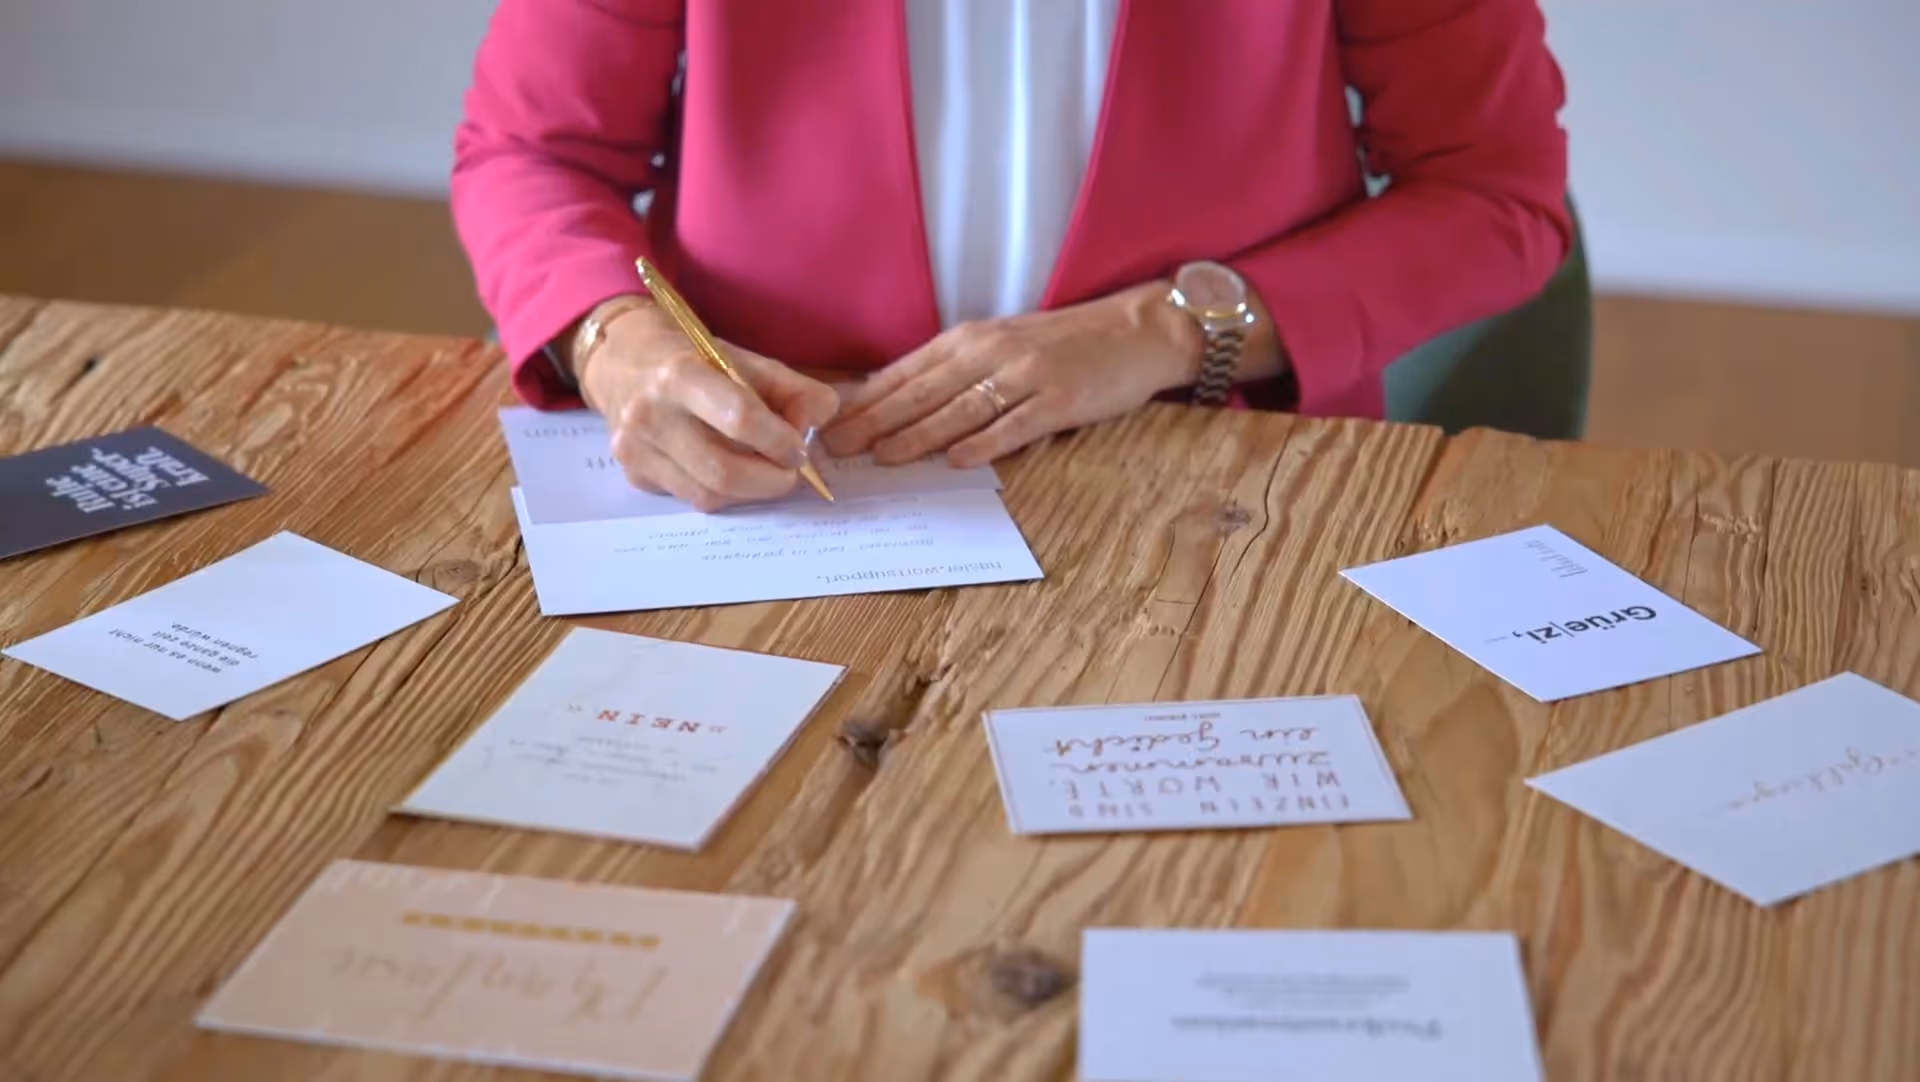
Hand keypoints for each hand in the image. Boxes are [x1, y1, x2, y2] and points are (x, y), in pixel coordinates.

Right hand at [573, 298, 839, 511]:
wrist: (624, 362)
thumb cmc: (695, 359)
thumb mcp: (746, 359)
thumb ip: (794, 390)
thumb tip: (815, 426)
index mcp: (680, 374)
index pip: (740, 418)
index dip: (779, 441)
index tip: (798, 449)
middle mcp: (649, 414)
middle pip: (724, 471)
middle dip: (770, 481)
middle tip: (790, 473)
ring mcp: (636, 449)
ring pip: (708, 496)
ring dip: (749, 492)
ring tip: (764, 472)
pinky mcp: (634, 474)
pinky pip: (690, 498)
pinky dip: (721, 492)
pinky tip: (727, 470)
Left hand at [820, 281, 1201, 467]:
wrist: (1134, 331)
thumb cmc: (1064, 343)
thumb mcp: (1002, 344)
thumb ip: (956, 371)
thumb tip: (899, 404)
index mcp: (971, 338)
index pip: (906, 370)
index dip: (866, 399)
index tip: (829, 422)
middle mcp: (991, 352)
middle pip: (923, 391)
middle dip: (875, 420)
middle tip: (837, 447)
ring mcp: (1025, 376)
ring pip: (960, 409)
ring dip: (918, 435)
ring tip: (882, 456)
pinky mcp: (1059, 400)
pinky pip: (1014, 424)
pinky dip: (984, 443)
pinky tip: (956, 460)